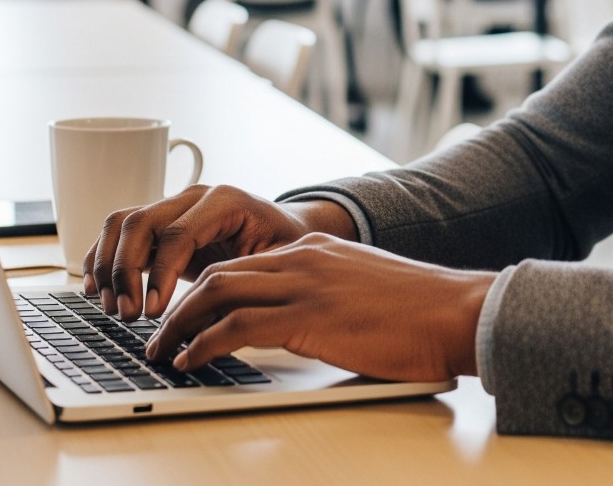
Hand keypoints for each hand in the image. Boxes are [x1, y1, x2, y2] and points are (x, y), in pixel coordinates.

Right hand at [82, 184, 356, 319]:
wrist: (288, 228)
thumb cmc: (286, 245)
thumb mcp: (278, 260)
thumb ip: (246, 278)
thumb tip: (213, 314)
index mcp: (226, 201)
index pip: (177, 234)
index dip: (160, 275)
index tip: (152, 312)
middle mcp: (195, 197)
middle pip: (141, 223)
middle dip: (125, 273)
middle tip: (128, 315)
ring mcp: (174, 205)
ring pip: (122, 222)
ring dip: (108, 265)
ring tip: (112, 307)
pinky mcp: (161, 222)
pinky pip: (119, 230)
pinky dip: (102, 257)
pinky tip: (98, 289)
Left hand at [144, 234, 495, 380]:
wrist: (455, 311)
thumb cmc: (421, 311)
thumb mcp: (366, 291)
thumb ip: (332, 297)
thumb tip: (311, 328)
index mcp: (320, 251)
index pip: (245, 263)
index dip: (205, 290)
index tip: (185, 317)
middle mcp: (306, 259)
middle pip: (221, 272)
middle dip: (179, 305)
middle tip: (158, 336)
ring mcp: (307, 285)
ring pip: (218, 292)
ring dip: (179, 325)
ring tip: (161, 352)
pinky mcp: (309, 317)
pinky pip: (237, 326)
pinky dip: (203, 344)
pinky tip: (190, 362)